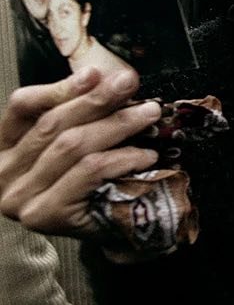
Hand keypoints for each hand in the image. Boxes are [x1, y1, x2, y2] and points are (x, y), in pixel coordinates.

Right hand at [0, 68, 160, 237]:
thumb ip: (77, 112)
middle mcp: (2, 174)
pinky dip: (122, 158)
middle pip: (52, 124)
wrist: (101, 231)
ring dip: (117, 125)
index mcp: (2, 147)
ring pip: (72, 146)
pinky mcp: (45, 215)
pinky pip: (89, 172)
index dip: (59, 88)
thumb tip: (103, 77)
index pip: (22, 106)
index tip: (95, 73)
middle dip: (96, 100)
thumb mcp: (74, 142)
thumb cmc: (87, 182)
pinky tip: (145, 154)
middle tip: (129, 83)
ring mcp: (19, 197)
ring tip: (148, 115)